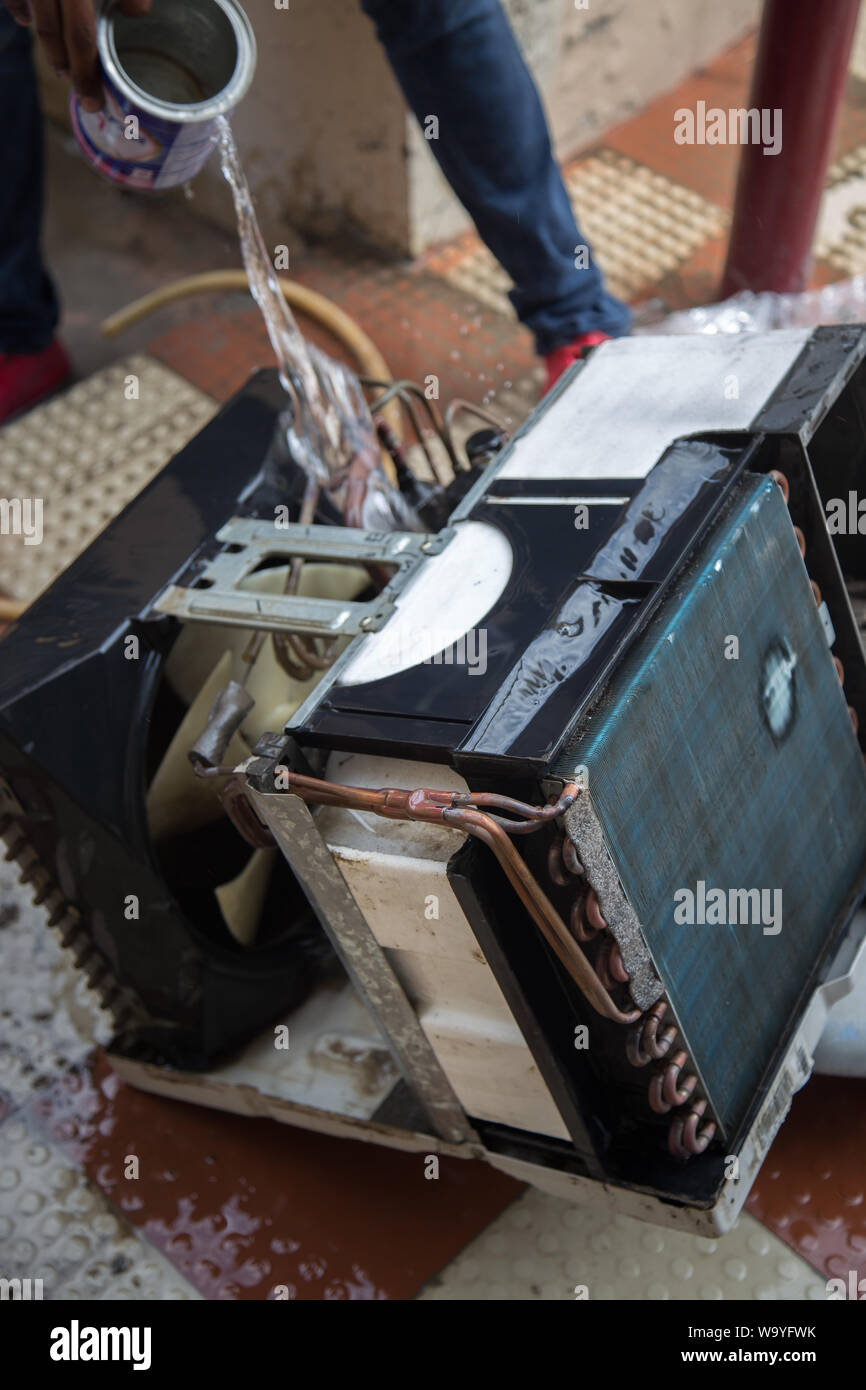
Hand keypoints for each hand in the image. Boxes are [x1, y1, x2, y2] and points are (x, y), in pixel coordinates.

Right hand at [4, 0, 151, 112]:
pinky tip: (26, 21)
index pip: (81, 38)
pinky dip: (19, 10)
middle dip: (64, 65)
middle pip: (52, 34)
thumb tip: (137, 14)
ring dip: (47, 45)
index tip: (92, 102)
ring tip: (61, 63)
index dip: (85, 74)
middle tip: (78, 86)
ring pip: (34, 20)